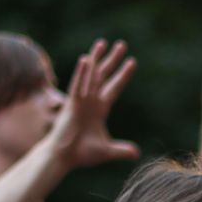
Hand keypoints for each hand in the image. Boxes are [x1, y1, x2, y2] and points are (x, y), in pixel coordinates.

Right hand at [46, 39, 139, 172]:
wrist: (63, 158)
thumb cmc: (81, 154)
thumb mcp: (106, 151)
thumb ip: (121, 150)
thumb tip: (137, 154)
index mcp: (100, 109)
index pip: (114, 87)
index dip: (123, 75)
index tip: (132, 62)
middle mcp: (91, 101)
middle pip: (103, 75)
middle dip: (112, 60)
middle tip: (122, 44)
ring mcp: (81, 101)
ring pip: (90, 76)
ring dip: (96, 59)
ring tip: (102, 43)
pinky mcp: (72, 104)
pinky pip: (77, 86)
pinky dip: (82, 74)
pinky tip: (86, 60)